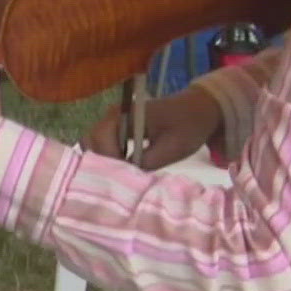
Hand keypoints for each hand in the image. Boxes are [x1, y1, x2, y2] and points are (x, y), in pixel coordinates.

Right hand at [83, 85, 222, 168]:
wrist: (199, 109)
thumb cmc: (188, 126)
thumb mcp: (172, 148)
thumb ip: (146, 162)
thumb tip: (125, 178)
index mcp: (126, 115)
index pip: (101, 138)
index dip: (109, 160)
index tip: (123, 178)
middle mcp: (114, 115)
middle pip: (91, 141)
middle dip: (101, 163)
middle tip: (119, 181)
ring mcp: (114, 119)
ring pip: (93, 142)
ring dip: (102, 160)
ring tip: (119, 176)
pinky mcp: (118, 126)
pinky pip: (102, 142)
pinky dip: (106, 156)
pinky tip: (122, 169)